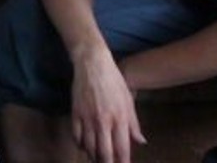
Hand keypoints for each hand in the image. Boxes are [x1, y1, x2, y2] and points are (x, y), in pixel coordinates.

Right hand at [70, 48, 145, 162]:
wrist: (93, 64)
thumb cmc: (114, 81)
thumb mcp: (128, 101)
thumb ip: (134, 124)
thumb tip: (140, 141)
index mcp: (120, 118)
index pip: (122, 149)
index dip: (123, 162)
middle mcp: (103, 121)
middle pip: (105, 153)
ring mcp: (87, 118)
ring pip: (89, 147)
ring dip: (94, 157)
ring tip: (98, 159)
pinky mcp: (75, 112)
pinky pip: (76, 136)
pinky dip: (80, 144)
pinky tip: (85, 146)